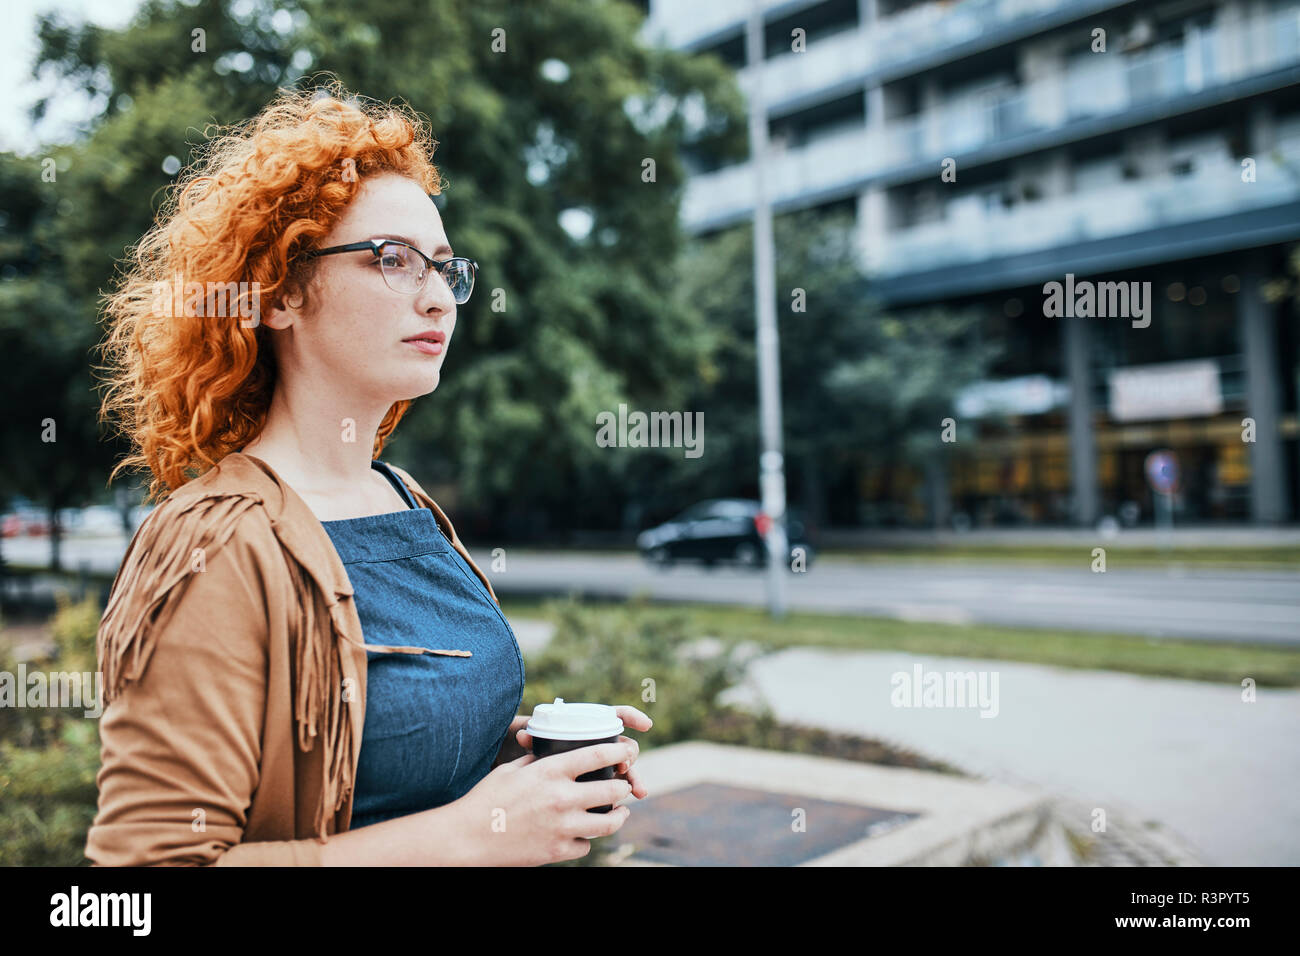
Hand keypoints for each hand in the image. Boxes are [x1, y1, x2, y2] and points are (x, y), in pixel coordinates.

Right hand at [450, 743, 635, 864]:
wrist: (467, 837)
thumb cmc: (486, 799)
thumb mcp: (511, 769)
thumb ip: (537, 760)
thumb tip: (551, 751)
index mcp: (550, 772)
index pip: (597, 756)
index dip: (619, 752)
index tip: (627, 751)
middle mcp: (561, 798)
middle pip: (612, 790)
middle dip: (623, 786)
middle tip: (624, 785)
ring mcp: (562, 827)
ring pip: (609, 823)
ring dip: (618, 816)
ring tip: (620, 812)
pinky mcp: (557, 851)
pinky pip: (586, 845)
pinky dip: (586, 839)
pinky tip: (584, 834)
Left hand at [514, 705, 651, 800]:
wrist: (518, 775)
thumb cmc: (523, 749)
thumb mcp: (528, 742)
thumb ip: (530, 738)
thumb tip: (523, 735)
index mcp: (586, 726)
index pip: (615, 716)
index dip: (632, 717)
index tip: (646, 725)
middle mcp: (595, 744)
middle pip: (622, 747)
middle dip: (630, 757)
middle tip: (625, 767)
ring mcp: (597, 765)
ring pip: (623, 770)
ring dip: (634, 779)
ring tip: (640, 792)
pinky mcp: (593, 784)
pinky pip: (612, 789)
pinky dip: (619, 798)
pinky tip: (620, 808)